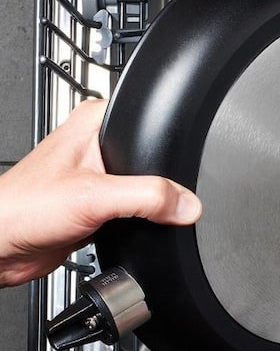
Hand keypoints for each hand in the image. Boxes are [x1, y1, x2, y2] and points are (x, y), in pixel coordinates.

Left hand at [0, 99, 201, 287]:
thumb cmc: (21, 209)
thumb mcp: (94, 196)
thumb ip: (147, 196)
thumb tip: (187, 203)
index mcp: (95, 122)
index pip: (151, 123)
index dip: (170, 147)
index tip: (184, 172)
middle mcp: (97, 146)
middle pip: (155, 160)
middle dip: (163, 183)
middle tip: (157, 200)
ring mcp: (99, 177)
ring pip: (147, 188)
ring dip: (150, 206)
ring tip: (138, 215)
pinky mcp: (99, 206)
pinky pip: (137, 211)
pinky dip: (141, 222)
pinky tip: (132, 228)